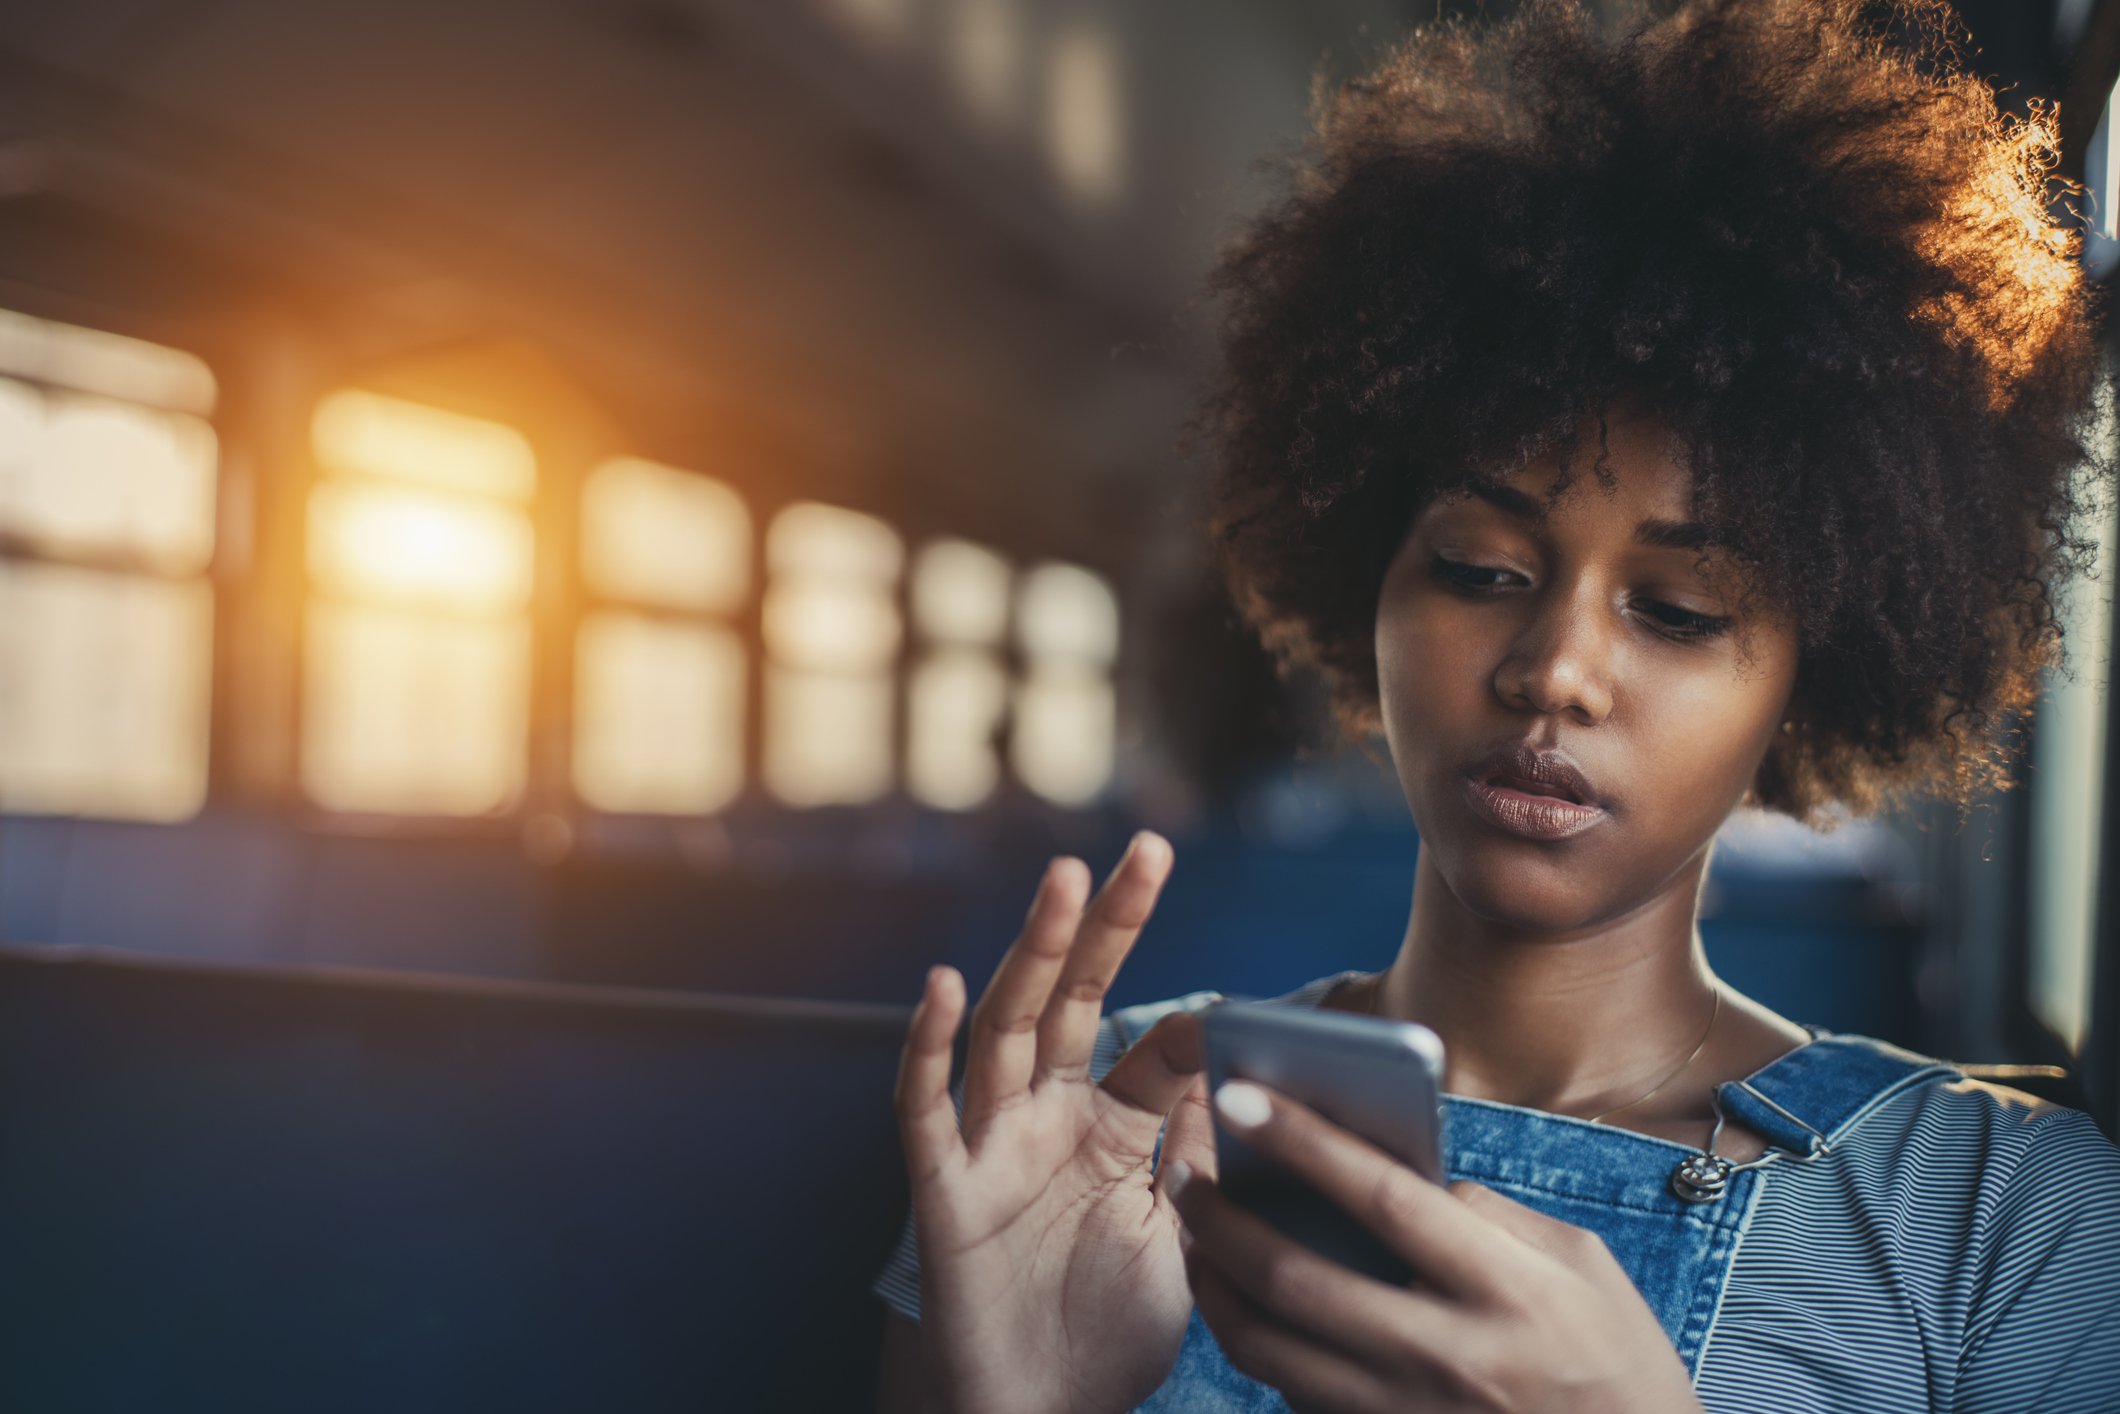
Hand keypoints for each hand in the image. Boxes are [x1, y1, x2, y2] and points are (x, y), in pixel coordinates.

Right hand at [894, 832, 1212, 1413]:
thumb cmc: (1110, 1334)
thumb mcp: (1183, 1239)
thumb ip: (1202, 1159)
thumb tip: (1247, 1083)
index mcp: (1107, 1128)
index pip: (1150, 1047)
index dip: (1192, 1022)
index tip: (1242, 1007)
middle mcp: (1045, 1119)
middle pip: (1072, 1002)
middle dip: (1107, 927)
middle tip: (1148, 850)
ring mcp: (990, 1147)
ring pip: (1006, 1029)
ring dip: (1034, 953)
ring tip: (1067, 882)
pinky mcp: (943, 1191)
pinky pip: (926, 1109)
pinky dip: (929, 1047)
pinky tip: (947, 985)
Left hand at [1166, 1082, 1704, 1413]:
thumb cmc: (1618, 1361)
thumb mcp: (1581, 1268)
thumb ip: (1489, 1217)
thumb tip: (1405, 1179)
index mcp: (1507, 1291)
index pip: (1386, 1200)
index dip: (1306, 1142)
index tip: (1240, 1093)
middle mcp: (1449, 1359)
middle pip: (1301, 1281)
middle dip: (1224, 1219)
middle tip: (1181, 1167)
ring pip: (1274, 1351)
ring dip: (1216, 1285)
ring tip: (1192, 1233)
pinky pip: (1295, 1396)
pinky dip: (1257, 1346)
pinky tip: (1240, 1301)